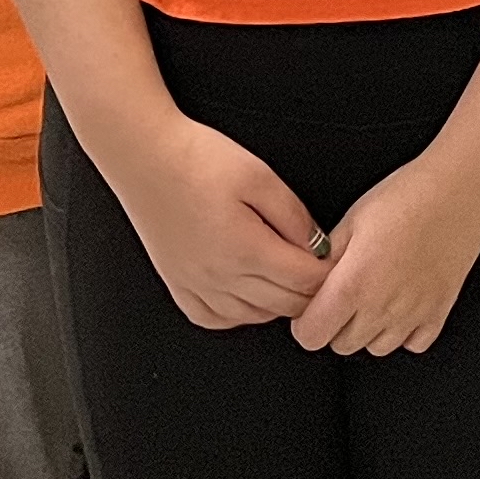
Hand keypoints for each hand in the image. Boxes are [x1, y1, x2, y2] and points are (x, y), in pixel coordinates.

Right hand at [101, 111, 327, 329]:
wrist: (145, 158)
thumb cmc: (199, 160)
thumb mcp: (260, 176)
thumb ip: (295, 216)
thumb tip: (317, 246)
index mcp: (246, 250)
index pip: (304, 282)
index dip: (328, 272)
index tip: (334, 256)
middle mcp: (221, 278)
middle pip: (284, 305)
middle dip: (310, 290)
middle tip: (317, 266)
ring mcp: (196, 286)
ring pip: (254, 317)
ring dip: (279, 302)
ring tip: (287, 273)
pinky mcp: (178, 286)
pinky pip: (217, 319)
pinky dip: (241, 313)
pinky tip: (249, 292)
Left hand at [296, 152, 479, 355]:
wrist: (459, 189)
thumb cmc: (407, 196)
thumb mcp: (351, 220)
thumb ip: (327, 259)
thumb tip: (312, 281)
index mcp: (352, 284)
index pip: (311, 336)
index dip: (305, 322)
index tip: (311, 307)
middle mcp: (382, 308)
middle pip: (341, 345)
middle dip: (336, 324)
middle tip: (344, 293)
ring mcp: (413, 314)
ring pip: (376, 348)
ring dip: (369, 329)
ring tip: (375, 295)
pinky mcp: (439, 312)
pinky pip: (413, 343)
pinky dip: (404, 331)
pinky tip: (403, 303)